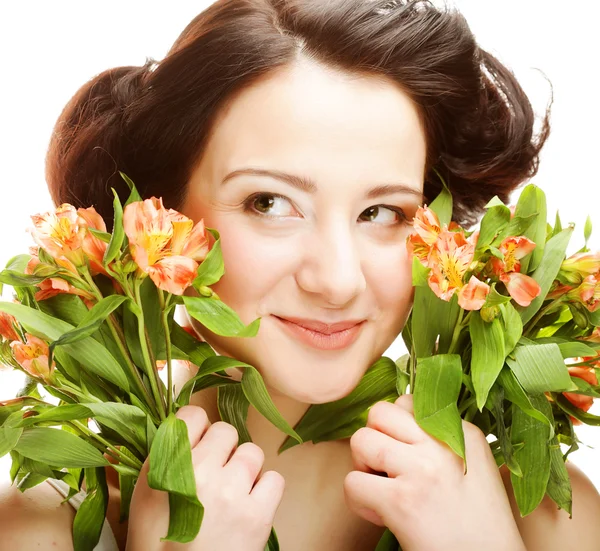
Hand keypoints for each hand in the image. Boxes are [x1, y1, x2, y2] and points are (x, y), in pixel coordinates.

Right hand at [126, 405, 284, 550]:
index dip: (198, 429)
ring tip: (232, 492)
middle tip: (215, 474)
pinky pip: (274, 479)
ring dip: (244, 469)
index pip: (193, 415)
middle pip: (226, 431)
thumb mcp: (145, 494)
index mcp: (167, 464)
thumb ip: (165, 454)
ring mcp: (231, 492)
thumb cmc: (158, 543)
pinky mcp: (257, 515)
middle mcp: (200, 472)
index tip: (199, 443)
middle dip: (222, 449)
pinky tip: (249, 505)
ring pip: (252, 453)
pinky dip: (265, 490)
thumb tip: (188, 425)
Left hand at [343, 395, 525, 550]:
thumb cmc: (478, 525)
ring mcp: (421, 470)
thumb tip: (400, 416)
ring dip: (363, 467)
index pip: (406, 403)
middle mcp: (443, 443)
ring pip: (360, 440)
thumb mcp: (475, 470)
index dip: (396, 430)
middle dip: (374, 438)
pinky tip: (382, 515)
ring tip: (384, 489)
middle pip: (379, 412)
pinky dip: (358, 500)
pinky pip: (352, 482)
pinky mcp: (400, 501)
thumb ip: (442, 438)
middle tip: (387, 469)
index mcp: (465, 432)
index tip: (408, 458)